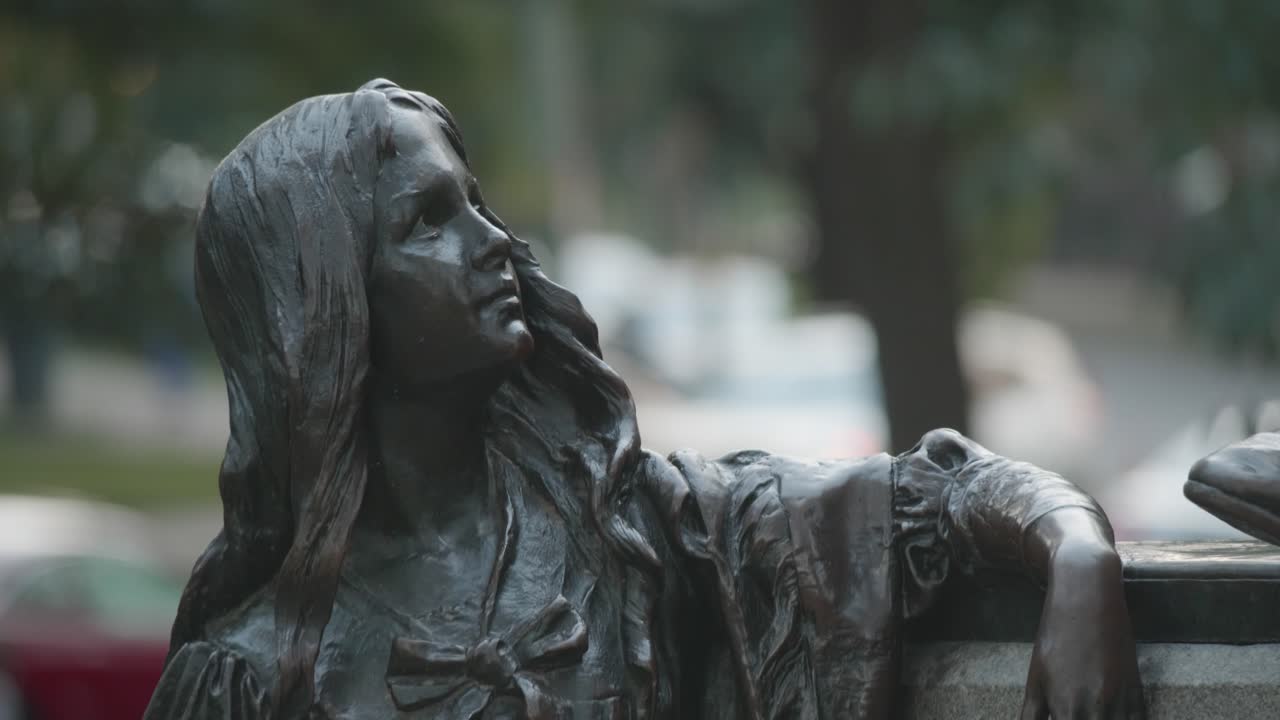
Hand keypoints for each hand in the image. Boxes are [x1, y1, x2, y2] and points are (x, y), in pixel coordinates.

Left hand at [1021, 541, 1144, 718]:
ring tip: (1094, 718)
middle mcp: (1095, 709)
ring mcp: (1120, 702)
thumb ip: (1032, 714)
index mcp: (1064, 708)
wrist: (1088, 596)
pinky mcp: (1138, 693)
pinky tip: (1115, 718)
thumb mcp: (1036, 676)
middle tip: (1077, 719)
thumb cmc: (1056, 636)